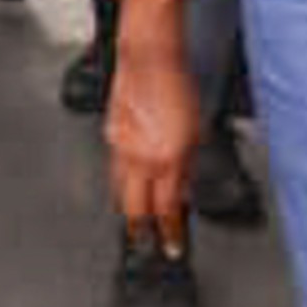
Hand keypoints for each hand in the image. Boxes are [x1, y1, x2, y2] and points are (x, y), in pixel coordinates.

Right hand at [106, 42, 200, 252]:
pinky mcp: (110, 134)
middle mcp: (140, 158)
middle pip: (134, 208)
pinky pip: (115, 166)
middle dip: (140, 230)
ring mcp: (121, 147)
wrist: (148, 58)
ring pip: (120, 189)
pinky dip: (124, 178)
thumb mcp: (197, 132)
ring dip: (130, 205)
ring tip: (136, 219)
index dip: (170, 233)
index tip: (172, 247)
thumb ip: (187, 165)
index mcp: (167, 159)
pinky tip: (131, 178)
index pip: (167, 210)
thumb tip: (181, 187)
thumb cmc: (177, 86)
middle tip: (145, 245)